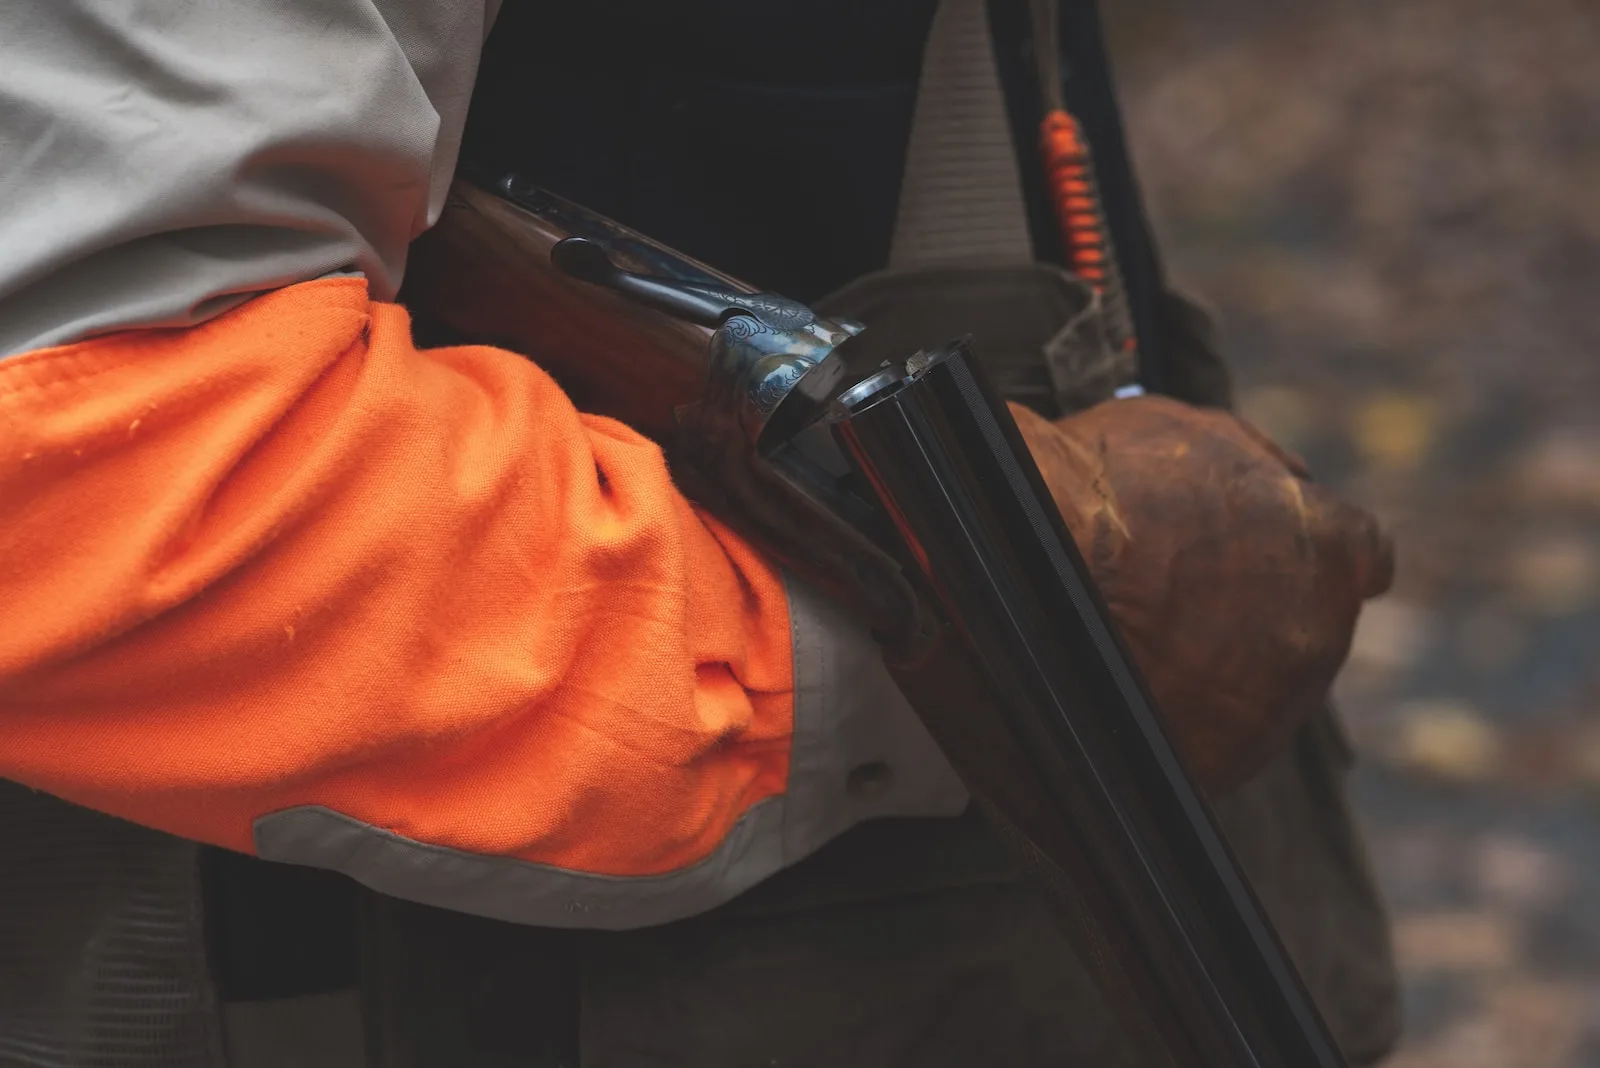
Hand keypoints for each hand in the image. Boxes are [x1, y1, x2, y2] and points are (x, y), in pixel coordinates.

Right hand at [1011, 395, 1392, 796]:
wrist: (1034, 571)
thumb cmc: (1105, 492)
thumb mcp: (1193, 435)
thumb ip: (1256, 463)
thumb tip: (1283, 476)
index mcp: (1330, 547)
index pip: (1359, 560)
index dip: (1312, 560)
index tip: (1271, 561)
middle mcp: (1320, 632)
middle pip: (1302, 633)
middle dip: (1253, 621)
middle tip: (1175, 604)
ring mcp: (1273, 708)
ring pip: (1254, 696)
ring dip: (1212, 678)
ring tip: (1130, 648)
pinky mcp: (1217, 765)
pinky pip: (1204, 749)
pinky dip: (1173, 728)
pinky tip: (1120, 694)